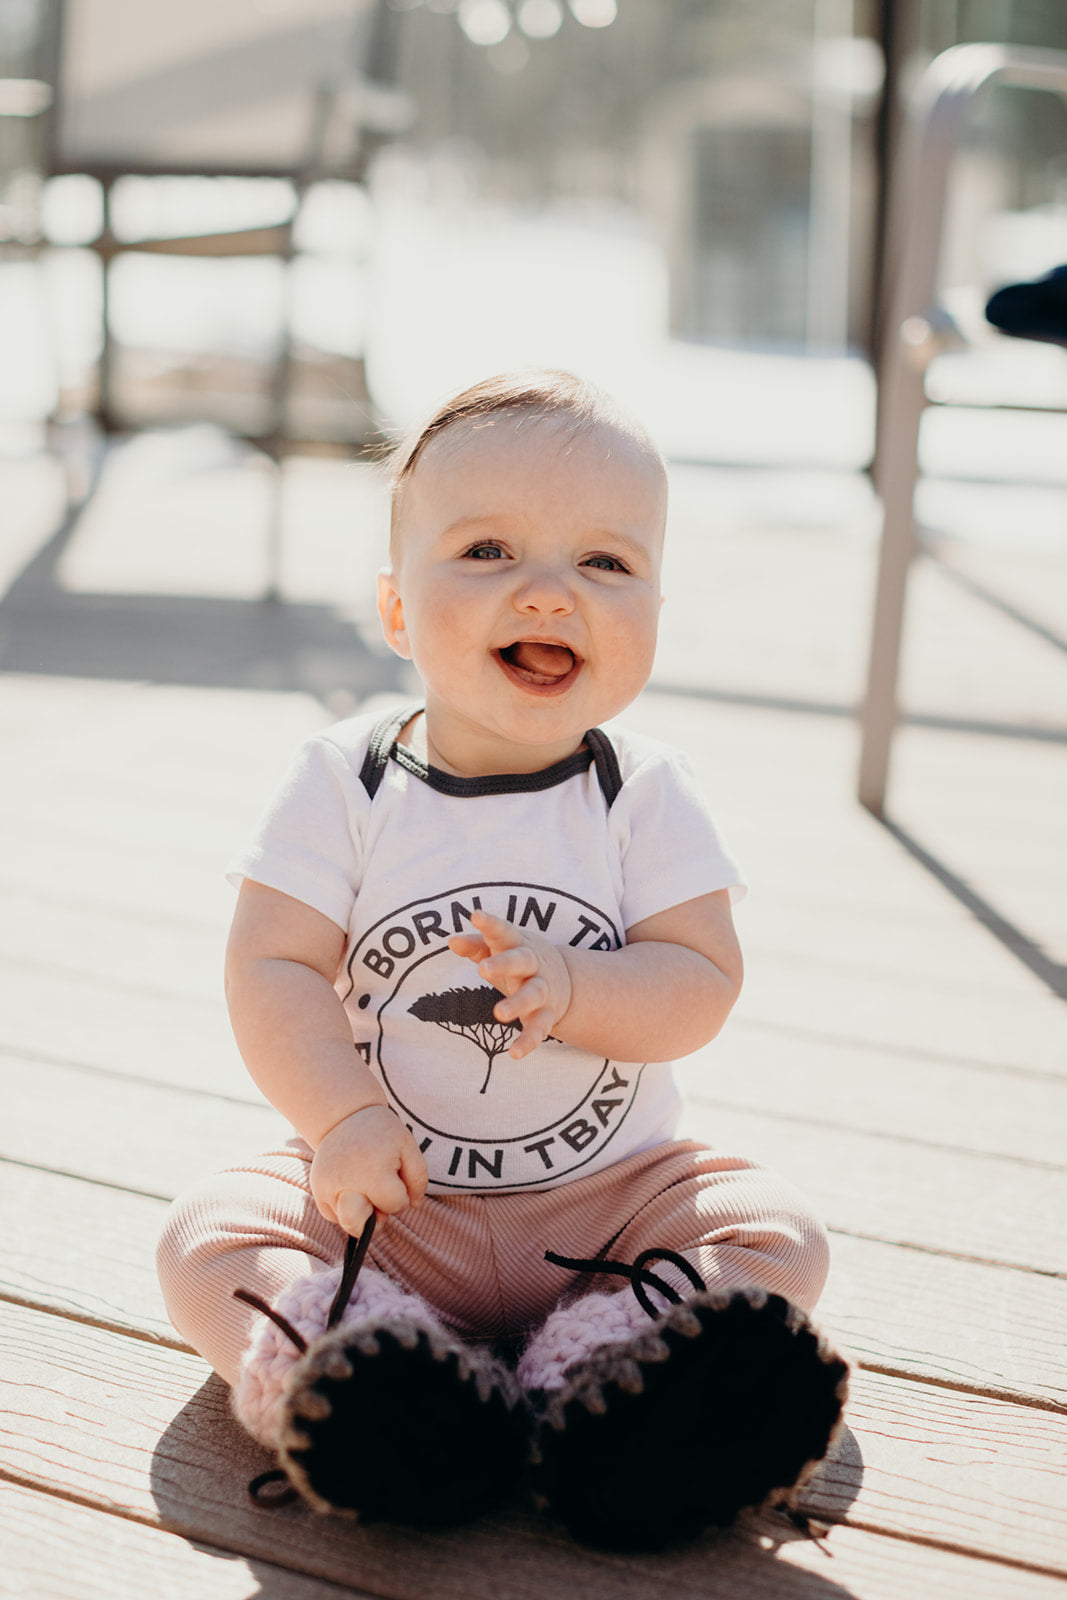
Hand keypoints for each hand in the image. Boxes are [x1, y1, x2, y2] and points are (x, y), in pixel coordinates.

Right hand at [310, 1105, 427, 1235]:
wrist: (344, 1115)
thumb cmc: (381, 1132)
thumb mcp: (408, 1146)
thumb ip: (419, 1178)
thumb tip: (412, 1205)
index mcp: (372, 1174)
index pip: (395, 1205)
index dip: (401, 1192)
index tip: (395, 1171)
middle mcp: (344, 1184)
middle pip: (360, 1227)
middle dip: (375, 1216)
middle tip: (377, 1189)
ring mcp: (326, 1188)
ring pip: (347, 1223)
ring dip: (361, 1213)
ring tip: (364, 1188)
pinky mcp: (317, 1190)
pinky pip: (335, 1215)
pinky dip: (346, 1207)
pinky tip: (352, 1186)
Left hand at [449, 909, 571, 1059]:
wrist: (566, 979)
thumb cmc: (518, 959)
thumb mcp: (499, 949)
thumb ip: (476, 945)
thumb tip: (452, 940)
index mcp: (518, 944)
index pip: (504, 931)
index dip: (490, 924)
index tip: (476, 915)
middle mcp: (533, 965)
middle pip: (522, 961)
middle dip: (504, 964)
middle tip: (482, 969)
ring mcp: (543, 990)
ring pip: (533, 994)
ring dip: (517, 1003)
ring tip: (499, 1013)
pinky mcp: (547, 1015)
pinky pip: (539, 1028)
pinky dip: (529, 1041)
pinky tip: (514, 1053)